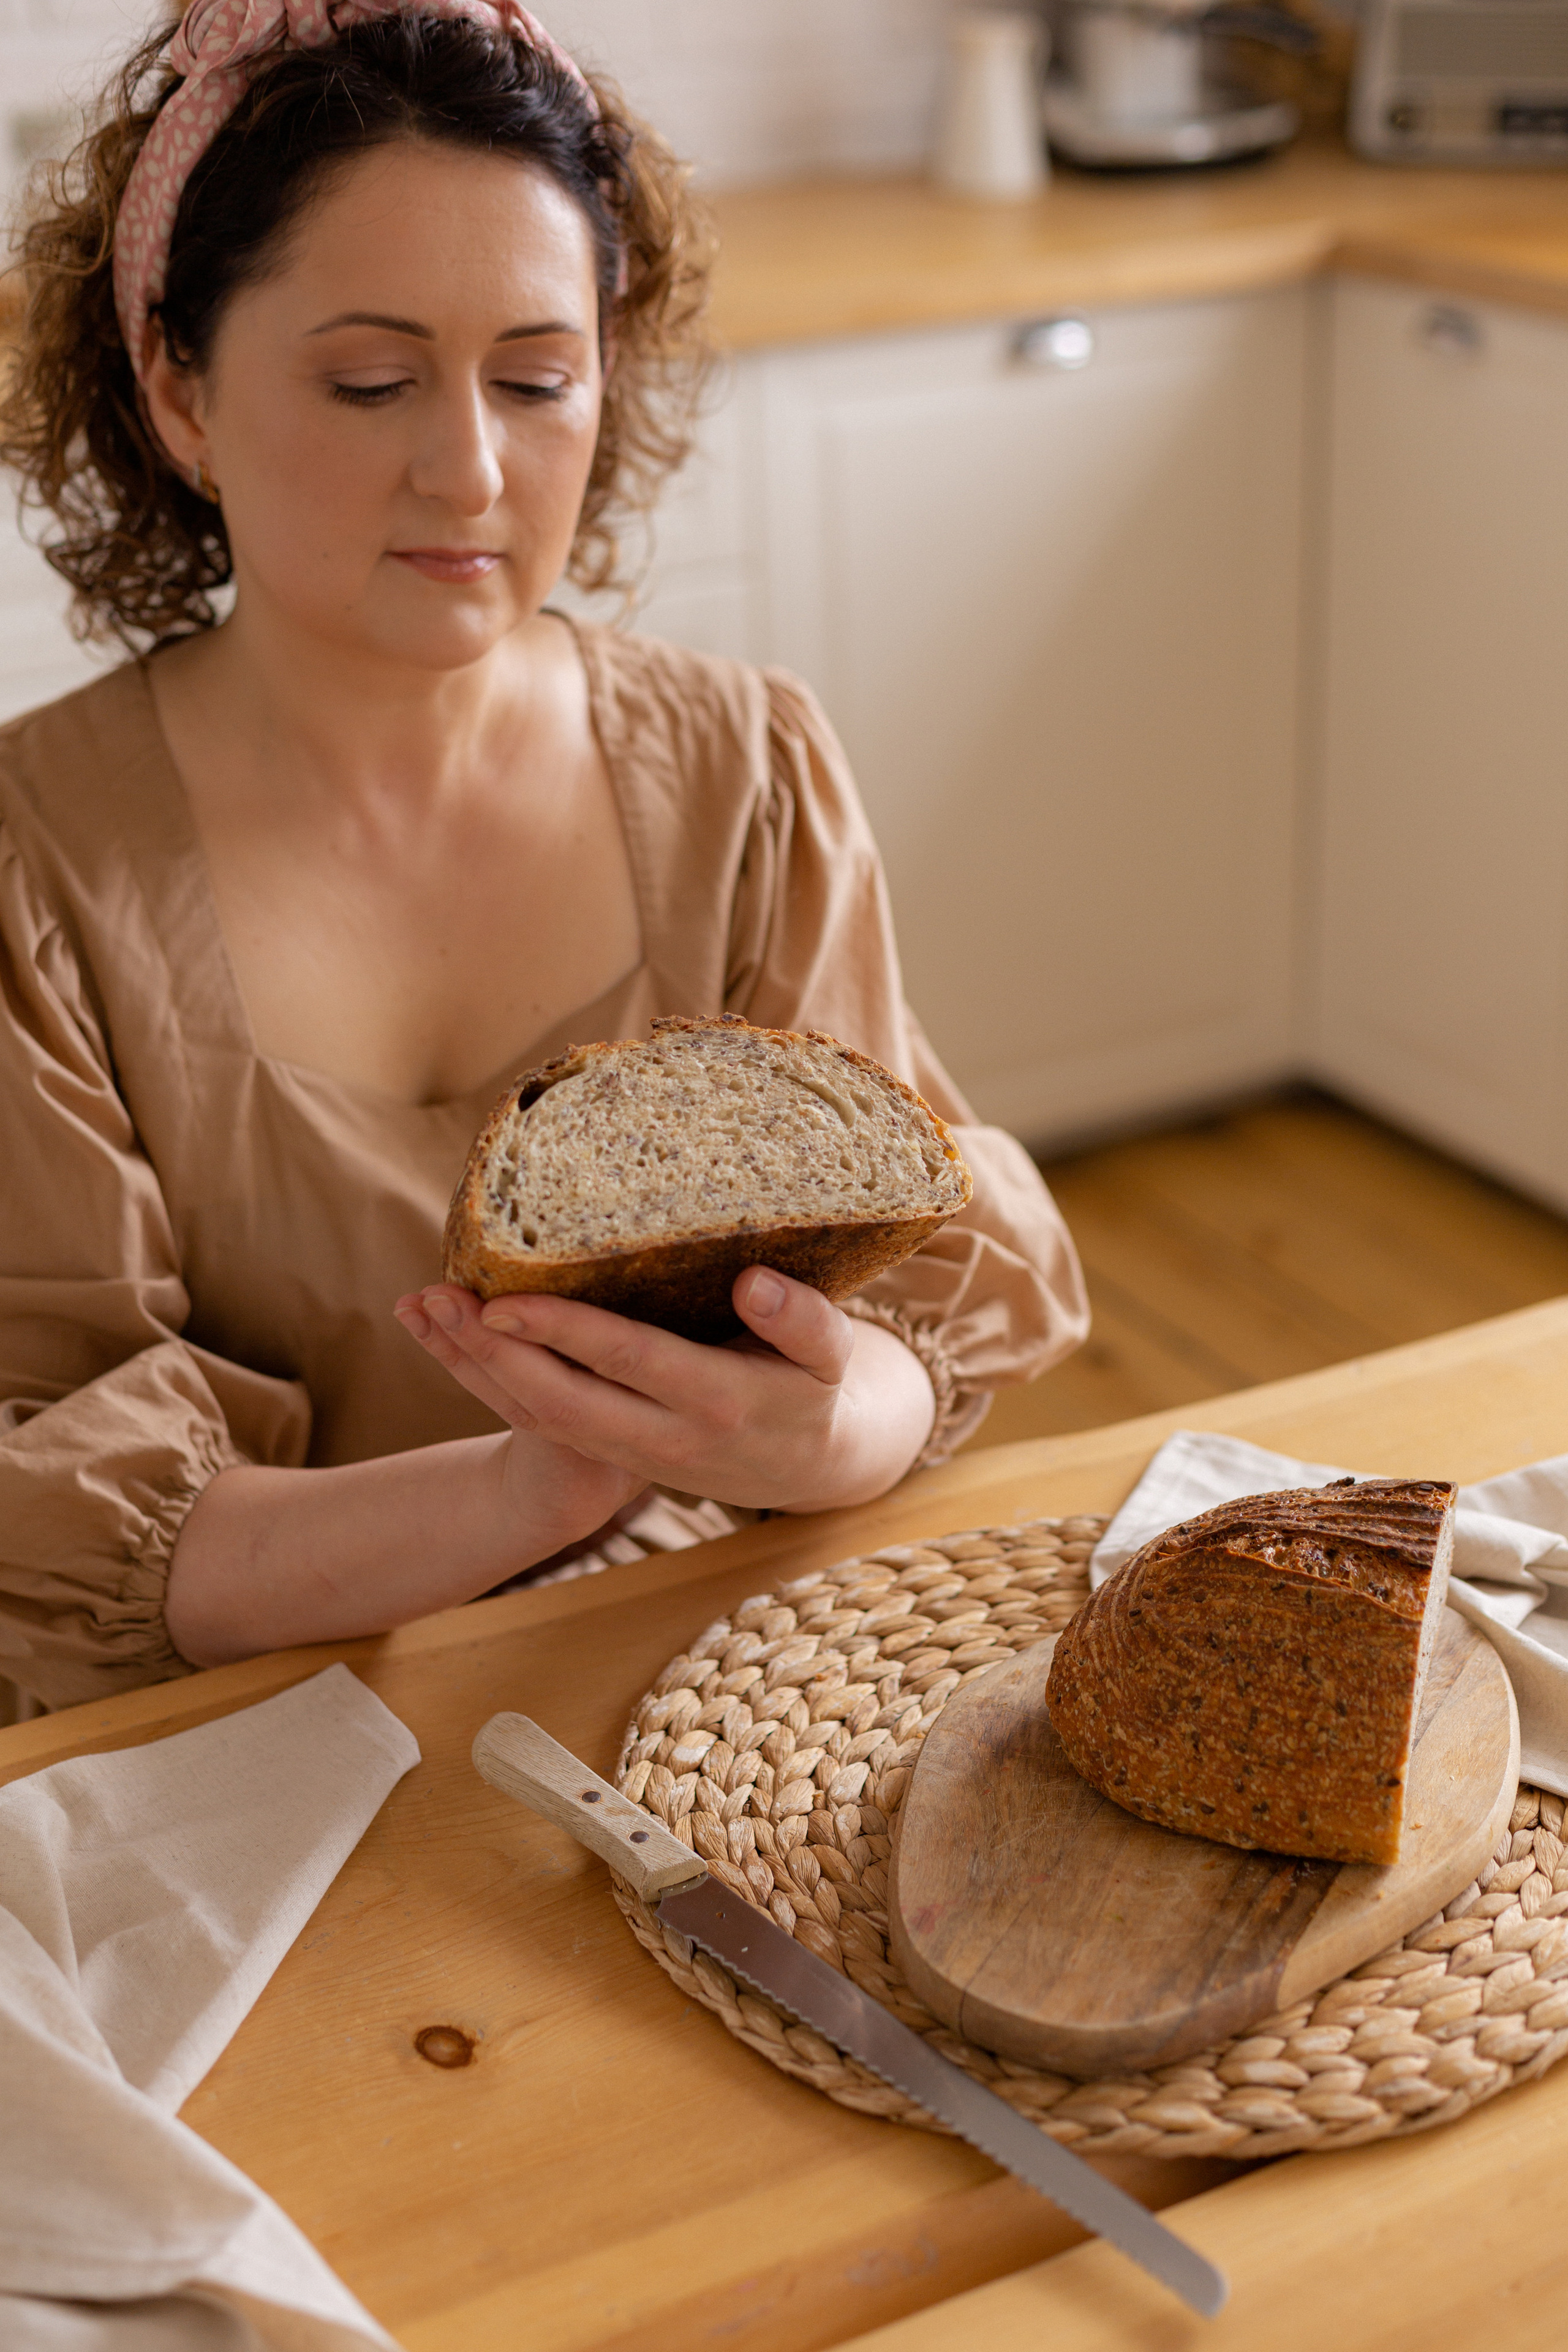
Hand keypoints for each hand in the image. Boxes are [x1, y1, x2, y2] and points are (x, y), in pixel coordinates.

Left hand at [394, 1268, 936, 1513]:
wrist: (817, 1467)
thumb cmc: (820, 1389)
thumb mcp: (833, 1356)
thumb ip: (803, 1321)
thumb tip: (755, 1283)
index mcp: (717, 1402)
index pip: (628, 1362)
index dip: (564, 1332)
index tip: (505, 1298)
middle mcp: (665, 1438)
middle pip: (560, 1402)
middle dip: (493, 1354)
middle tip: (438, 1298)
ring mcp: (631, 1453)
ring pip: (538, 1419)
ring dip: (474, 1370)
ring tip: (424, 1309)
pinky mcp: (610, 1452)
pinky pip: (538, 1425)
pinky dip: (488, 1383)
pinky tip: (451, 1337)